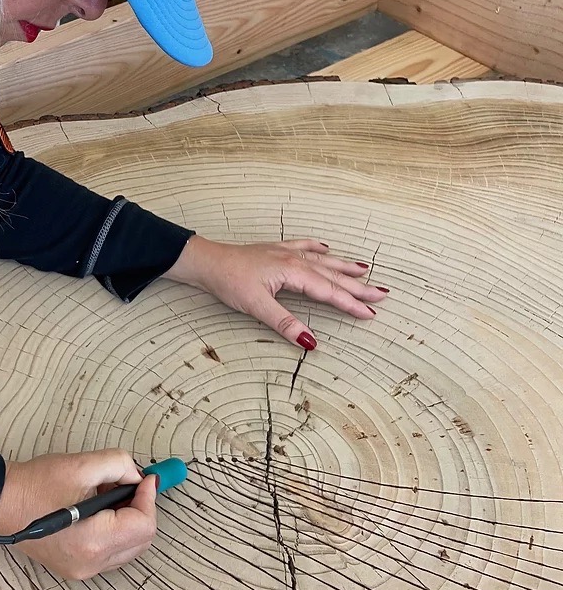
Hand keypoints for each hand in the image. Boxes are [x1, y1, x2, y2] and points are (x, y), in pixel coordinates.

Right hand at [0, 449, 158, 580]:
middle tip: (127, 483)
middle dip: (141, 508)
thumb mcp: (82, 465)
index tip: (145, 477)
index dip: (149, 498)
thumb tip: (138, 477)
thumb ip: (120, 465)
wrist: (0, 502)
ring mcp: (82, 570)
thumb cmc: (35, 484)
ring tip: (107, 493)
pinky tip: (98, 508)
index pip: (144, 526)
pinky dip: (114, 529)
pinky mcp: (75, 567)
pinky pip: (110, 551)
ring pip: (128, 547)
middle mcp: (91, 564)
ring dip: (128, 519)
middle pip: (140, 540)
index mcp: (94, 542)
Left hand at [165, 235, 388, 348]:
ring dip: (344, 267)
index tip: (371, 314)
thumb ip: (285, 324)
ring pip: (322, 260)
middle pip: (332, 275)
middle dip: (357, 286)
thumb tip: (310, 342)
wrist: (207, 260)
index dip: (351, 304)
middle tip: (382, 294)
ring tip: (365, 270)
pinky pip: (304, 247)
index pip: (329, 291)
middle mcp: (294, 259)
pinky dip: (318, 248)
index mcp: (293, 271)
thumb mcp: (256, 306)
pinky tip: (326, 247)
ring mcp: (285, 252)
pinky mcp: (274, 250)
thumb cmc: (228, 281)